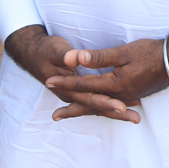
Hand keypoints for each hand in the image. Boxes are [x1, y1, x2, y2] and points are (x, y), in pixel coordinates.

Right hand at [4, 25, 139, 122]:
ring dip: (115, 112)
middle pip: (96, 106)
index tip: (122, 106)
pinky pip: (95, 101)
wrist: (32, 53)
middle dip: (116, 112)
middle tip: (135, 118)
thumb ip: (66, 55)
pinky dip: (109, 105)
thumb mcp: (55, 49)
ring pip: (97, 107)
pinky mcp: (78, 92)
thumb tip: (75, 59)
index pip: (89, 98)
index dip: (105, 102)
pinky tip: (125, 106)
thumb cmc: (45, 50)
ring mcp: (74, 95)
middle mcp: (71, 96)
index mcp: (66, 88)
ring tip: (136, 118)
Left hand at [44, 36, 168, 121]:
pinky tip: (98, 109)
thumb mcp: (125, 52)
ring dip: (84, 111)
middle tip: (54, 116)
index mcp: (115, 84)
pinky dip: (101, 109)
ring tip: (69, 116)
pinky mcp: (134, 96)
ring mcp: (128, 97)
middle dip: (71, 108)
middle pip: (90, 103)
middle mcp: (120, 95)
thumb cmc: (151, 53)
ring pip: (101, 107)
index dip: (66, 82)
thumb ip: (99, 57)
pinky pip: (112, 106)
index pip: (85, 84)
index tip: (49, 81)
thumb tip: (76, 58)